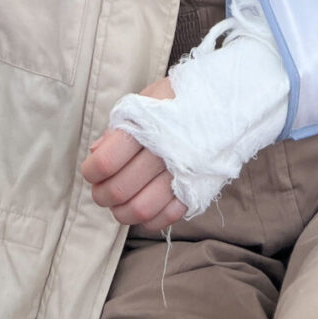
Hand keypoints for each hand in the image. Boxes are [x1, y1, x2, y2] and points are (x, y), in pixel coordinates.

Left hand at [80, 76, 188, 229]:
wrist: (226, 101)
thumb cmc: (179, 98)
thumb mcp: (146, 99)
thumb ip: (119, 125)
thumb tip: (95, 152)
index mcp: (146, 127)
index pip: (105, 162)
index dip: (91, 172)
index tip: (90, 171)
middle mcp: (163, 153)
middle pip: (120, 190)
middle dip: (102, 195)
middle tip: (100, 191)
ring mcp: (181, 174)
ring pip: (141, 209)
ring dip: (122, 213)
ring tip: (118, 205)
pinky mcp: (197, 189)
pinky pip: (167, 217)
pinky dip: (149, 220)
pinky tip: (143, 209)